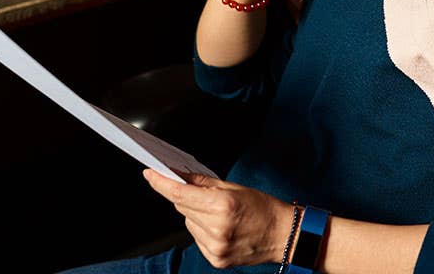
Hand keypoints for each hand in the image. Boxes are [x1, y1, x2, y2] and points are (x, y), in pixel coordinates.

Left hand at [143, 169, 293, 268]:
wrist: (283, 235)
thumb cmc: (264, 208)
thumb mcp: (235, 188)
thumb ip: (203, 183)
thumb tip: (179, 175)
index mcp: (223, 206)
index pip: (180, 194)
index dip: (161, 183)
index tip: (150, 174)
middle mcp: (216, 228)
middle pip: (182, 207)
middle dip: (185, 196)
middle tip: (201, 193)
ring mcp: (215, 247)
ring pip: (188, 223)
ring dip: (195, 214)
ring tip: (219, 213)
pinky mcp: (215, 259)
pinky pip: (196, 238)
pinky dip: (202, 229)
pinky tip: (220, 227)